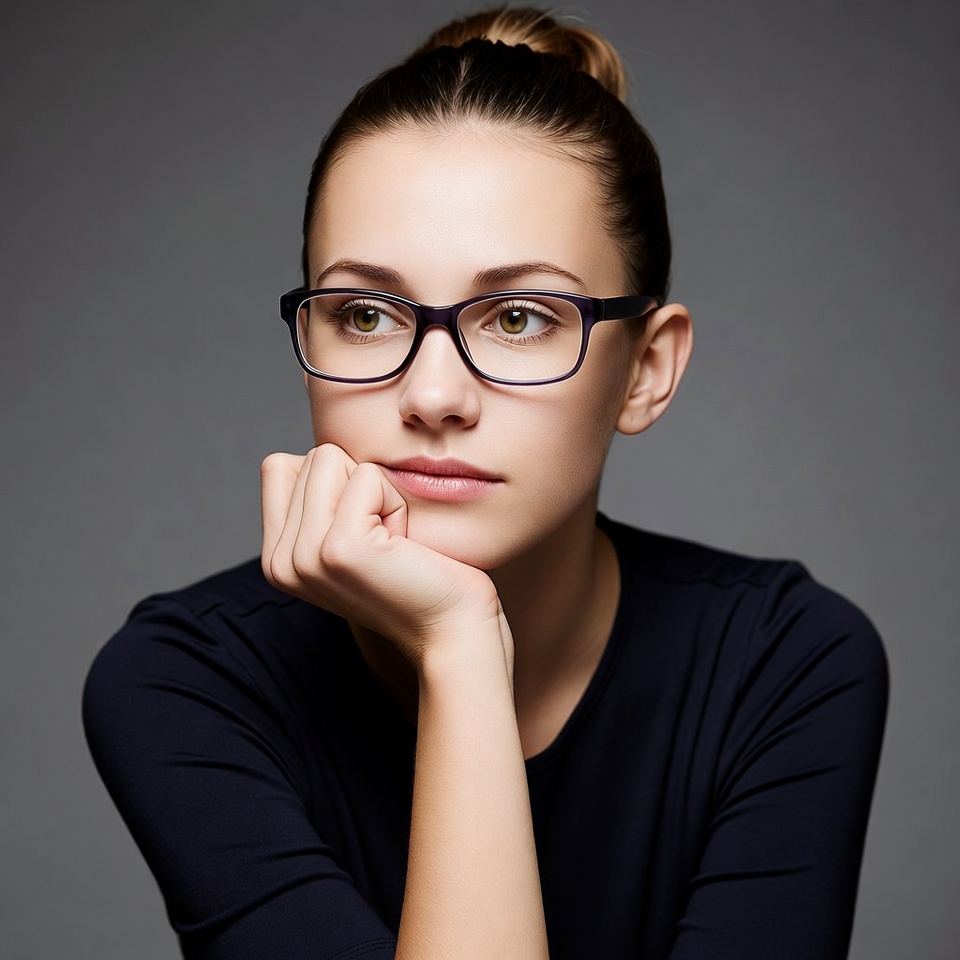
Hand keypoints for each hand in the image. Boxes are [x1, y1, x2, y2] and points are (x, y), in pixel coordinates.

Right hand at [261, 444, 507, 669]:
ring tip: (392, 542)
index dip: (337, 483)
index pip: (281, 465)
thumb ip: (318, 499)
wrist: (453, 628)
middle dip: (361, 487)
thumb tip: (312, 450)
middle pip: (312, 458)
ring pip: (332, 458)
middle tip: (385, 542)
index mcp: (276, 558)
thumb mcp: (350, 536)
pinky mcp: (340, 548)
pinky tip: (404, 545)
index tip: (365, 531)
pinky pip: (367, 476)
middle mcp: (280, 561)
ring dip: (378, 492)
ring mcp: (305, 556)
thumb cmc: (416, 575)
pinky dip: (396, 501)